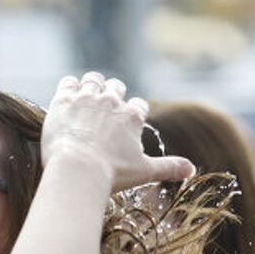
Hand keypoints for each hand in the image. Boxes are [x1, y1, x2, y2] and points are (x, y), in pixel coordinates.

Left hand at [41, 71, 194, 191]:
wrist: (77, 169)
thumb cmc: (110, 172)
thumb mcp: (144, 171)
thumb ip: (168, 167)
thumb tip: (191, 170)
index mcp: (132, 116)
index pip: (138, 106)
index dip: (132, 112)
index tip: (125, 122)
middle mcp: (111, 101)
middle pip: (115, 87)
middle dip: (112, 95)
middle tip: (104, 108)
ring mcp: (86, 98)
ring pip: (93, 80)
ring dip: (92, 86)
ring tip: (86, 97)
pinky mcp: (63, 100)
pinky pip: (68, 83)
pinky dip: (69, 87)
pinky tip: (68, 95)